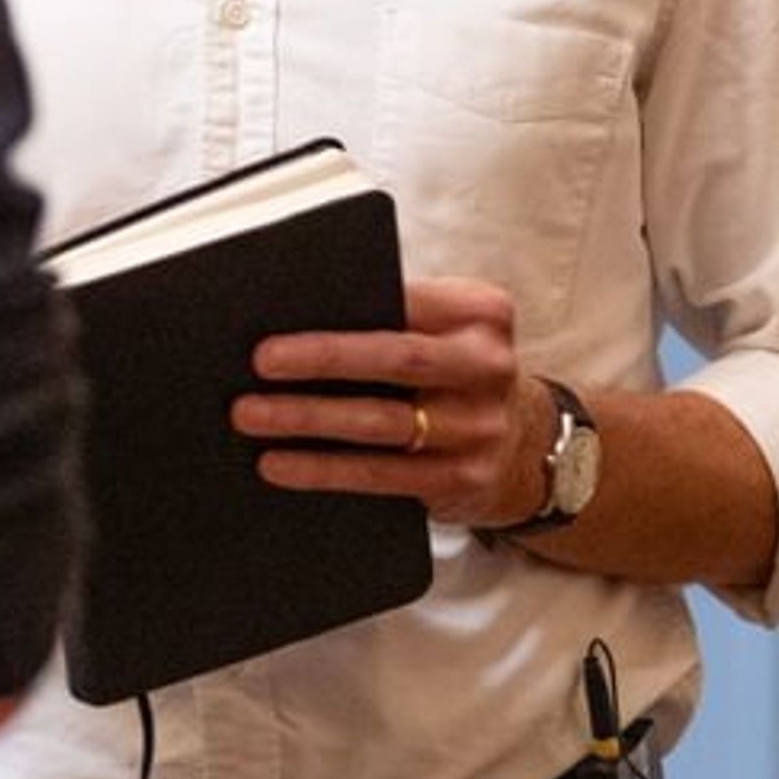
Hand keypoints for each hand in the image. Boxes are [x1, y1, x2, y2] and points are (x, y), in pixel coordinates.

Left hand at [233, 273, 541, 526]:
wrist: (527, 447)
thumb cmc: (456, 375)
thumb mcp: (448, 332)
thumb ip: (395, 318)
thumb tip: (293, 320)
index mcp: (481, 313)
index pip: (405, 300)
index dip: (345, 310)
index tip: (283, 316)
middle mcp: (488, 366)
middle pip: (396, 357)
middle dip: (322, 358)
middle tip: (261, 362)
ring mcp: (480, 427)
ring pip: (382, 422)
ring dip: (308, 419)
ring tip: (252, 415)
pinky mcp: (465, 478)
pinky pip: (382, 475)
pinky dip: (323, 470)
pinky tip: (279, 464)